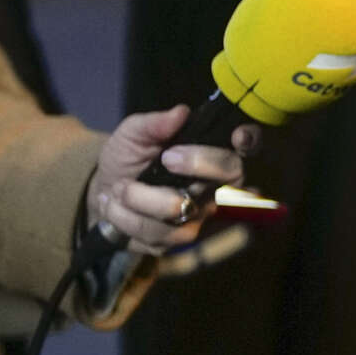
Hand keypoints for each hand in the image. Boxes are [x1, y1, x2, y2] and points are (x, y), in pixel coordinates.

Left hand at [83, 107, 254, 258]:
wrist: (104, 195)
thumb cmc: (128, 158)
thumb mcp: (132, 135)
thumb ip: (153, 124)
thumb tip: (180, 113)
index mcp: (211, 154)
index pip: (247, 146)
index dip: (251, 140)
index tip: (236, 136)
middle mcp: (215, 187)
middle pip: (230, 176)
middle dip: (198, 163)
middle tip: (166, 157)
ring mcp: (200, 216)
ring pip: (183, 210)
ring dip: (140, 198)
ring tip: (118, 188)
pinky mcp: (178, 242)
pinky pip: (157, 233)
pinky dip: (126, 218)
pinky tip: (113, 206)